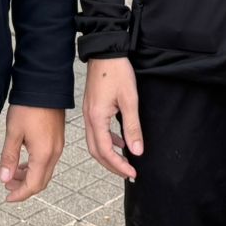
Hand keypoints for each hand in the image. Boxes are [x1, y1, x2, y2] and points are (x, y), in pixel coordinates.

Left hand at [0, 106, 65, 202]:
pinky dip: (35, 167)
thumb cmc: (29, 107)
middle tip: (7, 186)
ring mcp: (58, 146)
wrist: (44, 86)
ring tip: (12, 173)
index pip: (33, 185)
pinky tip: (24, 161)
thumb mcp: (13, 132)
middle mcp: (54, 153)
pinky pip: (47, 161)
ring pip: (45, 171)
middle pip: (41, 181)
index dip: (20, 195)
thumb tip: (5, 179)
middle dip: (24, 187)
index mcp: (44, 154)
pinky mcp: (57, 139)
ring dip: (29, 177)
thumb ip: (9, 158)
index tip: (8, 198)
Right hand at [83, 57, 142, 179]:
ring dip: (109, 155)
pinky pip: (97, 132)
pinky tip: (120, 142)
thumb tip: (137, 151)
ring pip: (95, 143)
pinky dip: (107, 141)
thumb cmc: (117, 71)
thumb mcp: (130, 100)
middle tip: (128, 173)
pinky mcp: (92, 108)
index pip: (105, 151)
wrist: (105, 51)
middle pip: (96, 151)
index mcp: (96, 118)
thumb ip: (132, 127)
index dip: (118, 165)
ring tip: (125, 162)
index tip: (132, 173)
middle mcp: (89, 118)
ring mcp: (88, 113)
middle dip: (112, 165)